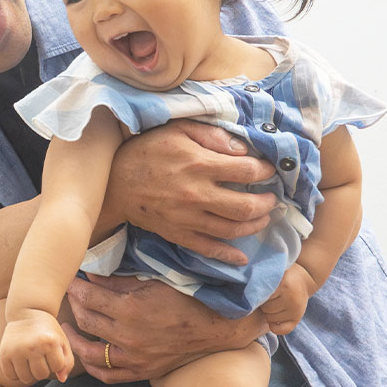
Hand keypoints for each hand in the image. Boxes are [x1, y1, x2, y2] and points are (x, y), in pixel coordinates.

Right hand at [0, 309, 73, 384]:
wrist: (27, 312)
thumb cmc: (47, 330)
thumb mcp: (62, 341)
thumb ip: (68, 362)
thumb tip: (61, 380)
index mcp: (49, 341)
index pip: (57, 367)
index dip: (56, 362)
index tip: (52, 352)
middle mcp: (32, 346)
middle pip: (41, 375)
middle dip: (43, 369)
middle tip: (40, 357)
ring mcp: (16, 350)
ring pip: (25, 378)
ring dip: (30, 373)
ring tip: (30, 361)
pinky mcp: (4, 354)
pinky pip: (11, 376)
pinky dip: (16, 374)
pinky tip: (20, 363)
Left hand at [64, 275, 257, 382]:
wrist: (214, 328)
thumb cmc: (186, 299)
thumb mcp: (154, 282)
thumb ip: (119, 282)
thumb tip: (90, 276)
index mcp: (131, 309)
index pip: (88, 298)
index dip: (75, 288)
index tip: (71, 281)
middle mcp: (128, 336)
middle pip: (85, 321)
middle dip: (74, 306)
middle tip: (71, 297)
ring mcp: (133, 358)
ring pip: (89, 352)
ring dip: (73, 340)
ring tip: (67, 329)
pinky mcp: (140, 371)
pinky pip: (107, 375)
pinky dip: (91, 366)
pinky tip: (84, 354)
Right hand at [105, 121, 276, 265]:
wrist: (114, 182)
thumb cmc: (148, 150)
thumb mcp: (178, 129)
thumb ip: (213, 135)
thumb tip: (243, 150)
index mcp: (200, 165)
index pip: (247, 172)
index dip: (265, 171)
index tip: (269, 170)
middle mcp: (197, 195)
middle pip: (245, 206)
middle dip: (266, 203)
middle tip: (272, 198)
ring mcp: (188, 218)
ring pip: (232, 230)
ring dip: (254, 226)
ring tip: (262, 218)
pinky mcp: (178, 234)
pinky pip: (208, 249)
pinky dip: (228, 255)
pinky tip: (242, 257)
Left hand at [257, 264, 313, 335]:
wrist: (304, 278)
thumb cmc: (283, 276)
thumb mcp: (273, 273)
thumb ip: (260, 280)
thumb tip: (241, 291)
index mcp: (284, 283)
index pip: (261, 296)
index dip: (258, 294)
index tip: (259, 290)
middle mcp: (291, 297)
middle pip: (265, 308)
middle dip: (264, 304)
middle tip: (269, 297)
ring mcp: (296, 310)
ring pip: (271, 319)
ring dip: (268, 313)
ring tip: (273, 303)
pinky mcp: (298, 319)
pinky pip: (281, 330)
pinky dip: (275, 327)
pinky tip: (275, 319)